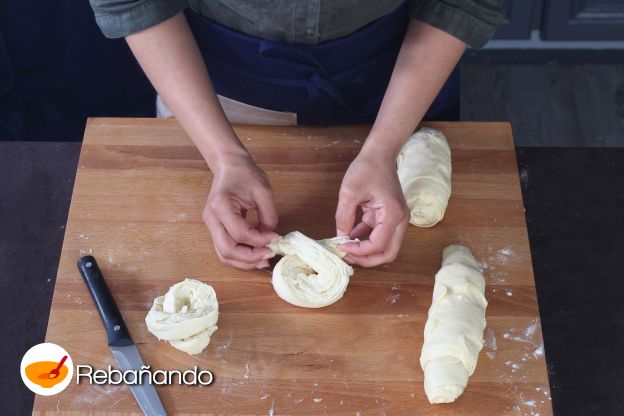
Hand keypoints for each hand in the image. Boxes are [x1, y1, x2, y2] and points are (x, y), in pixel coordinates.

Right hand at [203, 154, 278, 269]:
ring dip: (244, 262)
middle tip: (270, 254)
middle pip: (227, 250)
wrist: (229, 166)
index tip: (276, 237)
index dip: (260, 240)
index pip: (240, 233)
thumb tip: (270, 238)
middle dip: (250, 257)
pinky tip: (255, 255)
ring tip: (264, 259)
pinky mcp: (215, 229)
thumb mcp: (263, 191)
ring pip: (224, 254)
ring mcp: (210, 225)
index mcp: (221, 205)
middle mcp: (211, 218)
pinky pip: (225, 250)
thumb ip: (269, 216)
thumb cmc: (245, 174)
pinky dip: (240, 257)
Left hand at [335, 152, 408, 266]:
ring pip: (385, 246)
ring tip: (345, 249)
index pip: (378, 245)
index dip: (359, 251)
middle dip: (368, 259)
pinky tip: (349, 237)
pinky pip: (379, 235)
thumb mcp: (349, 191)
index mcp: (393, 214)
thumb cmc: (367, 167)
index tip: (342, 247)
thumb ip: (344, 217)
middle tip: (348, 258)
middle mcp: (400, 220)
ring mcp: (397, 219)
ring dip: (366, 251)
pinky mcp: (389, 216)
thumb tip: (340, 237)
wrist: (380, 153)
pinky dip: (365, 239)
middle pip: (388, 253)